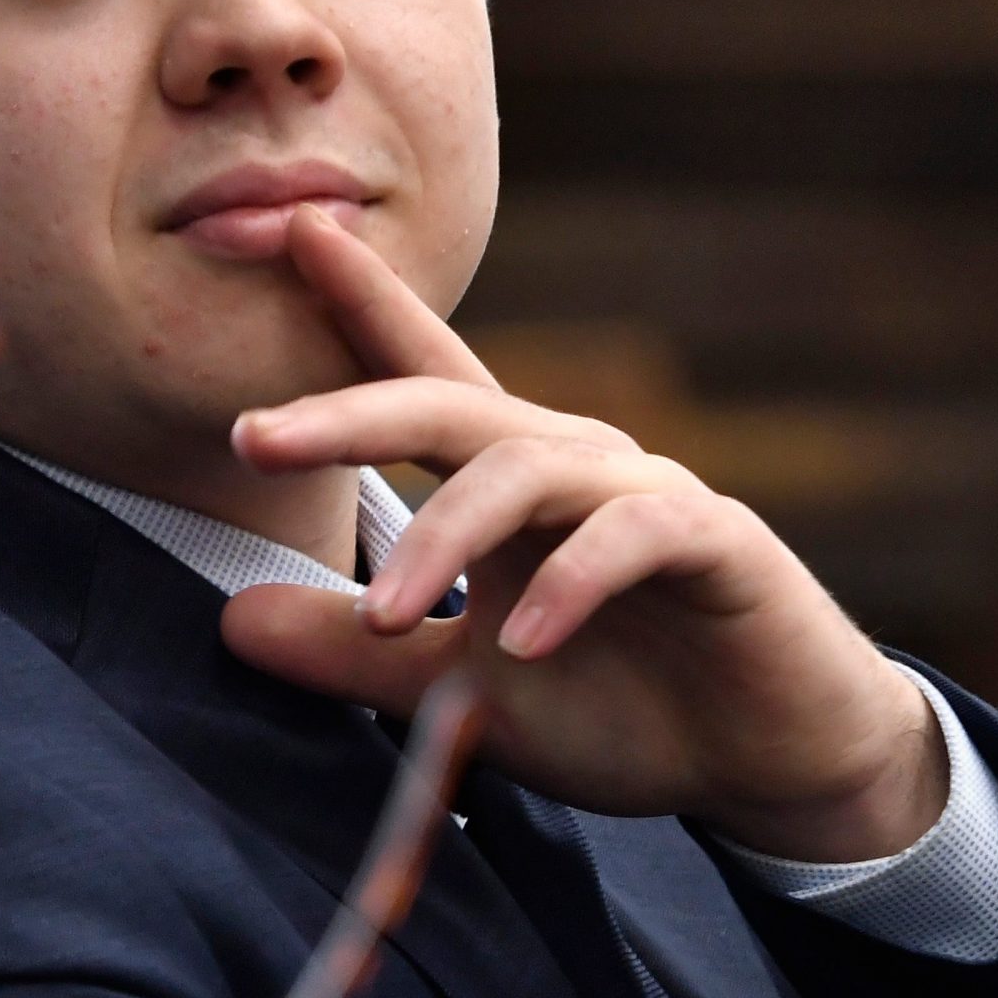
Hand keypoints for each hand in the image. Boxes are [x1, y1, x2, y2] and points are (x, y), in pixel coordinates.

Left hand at [220, 208, 943, 863]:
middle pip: (447, 403)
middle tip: (252, 437)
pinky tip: (523, 644)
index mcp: (507, 481)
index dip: (358, 303)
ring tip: (383, 619)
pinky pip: (634, 535)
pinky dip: (572, 584)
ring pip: (525, 470)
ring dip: (447, 540)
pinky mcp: (716, 541)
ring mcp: (644, 494)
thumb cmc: (622, 709)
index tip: (289, 232)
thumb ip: (352, 654)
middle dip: (348, 411)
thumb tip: (227, 618)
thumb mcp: (460, 693)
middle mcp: (569, 463)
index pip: (422, 376)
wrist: (770, 765)